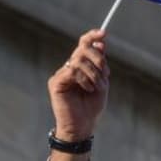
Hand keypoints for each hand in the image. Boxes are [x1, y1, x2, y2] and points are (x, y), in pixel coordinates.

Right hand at [47, 29, 109, 147]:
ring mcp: (61, 74)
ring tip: (96, 87)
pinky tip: (88, 89)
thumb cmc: (92, 107)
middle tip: (104, 72)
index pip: (84, 44)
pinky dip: (84, 78)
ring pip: (79, 60)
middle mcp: (70, 67)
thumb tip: (101, 42)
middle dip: (98, 58)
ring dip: (94, 73)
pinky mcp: (56, 82)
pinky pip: (72, 71)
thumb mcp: (102, 83)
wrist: (83, 126)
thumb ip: (101, 65)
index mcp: (81, 66)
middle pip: (83, 49)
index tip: (103, 33)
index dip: (92, 36)